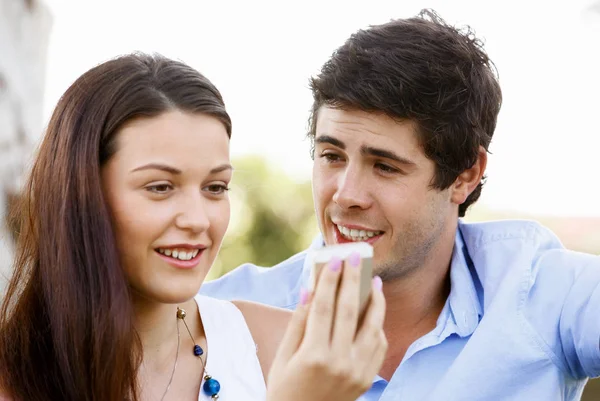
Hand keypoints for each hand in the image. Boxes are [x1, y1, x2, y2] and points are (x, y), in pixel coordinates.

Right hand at [266, 253, 386, 400]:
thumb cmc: (285, 388)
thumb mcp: (283, 357)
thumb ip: (299, 323)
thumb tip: (310, 290)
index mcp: (313, 355)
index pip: (324, 308)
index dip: (329, 281)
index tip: (334, 260)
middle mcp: (338, 363)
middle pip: (349, 312)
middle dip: (353, 280)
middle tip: (357, 258)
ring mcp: (356, 373)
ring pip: (372, 328)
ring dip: (375, 302)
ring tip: (375, 282)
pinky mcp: (366, 380)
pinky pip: (378, 348)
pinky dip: (378, 327)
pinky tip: (374, 313)